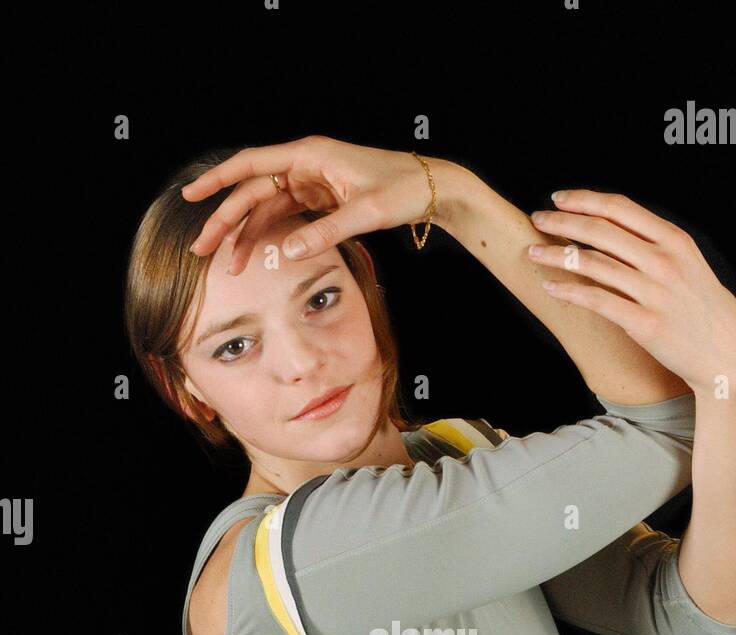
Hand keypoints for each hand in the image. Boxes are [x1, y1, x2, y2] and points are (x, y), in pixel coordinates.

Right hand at [181, 135, 438, 274]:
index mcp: (309, 155)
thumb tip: (291, 251)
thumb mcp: (366, 212)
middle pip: (252, 191)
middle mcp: (305, 165)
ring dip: (246, 235)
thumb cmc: (402, 190)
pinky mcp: (320, 200)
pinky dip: (269, 236)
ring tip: (228, 265)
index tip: (192, 196)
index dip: (218, 180)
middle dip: (225, 220)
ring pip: (265, 208)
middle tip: (202, 249)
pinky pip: (285, 217)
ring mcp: (311, 182)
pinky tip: (256, 257)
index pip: (251, 164)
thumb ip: (328, 231)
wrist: (431, 189)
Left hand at [526, 190, 735, 394]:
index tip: (559, 198)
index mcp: (675, 240)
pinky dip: (569, 292)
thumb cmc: (705, 311)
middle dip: (562, 222)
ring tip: (533, 253)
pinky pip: (596, 301)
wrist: (728, 355)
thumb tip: (619, 232)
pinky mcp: (643, 324)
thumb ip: (657, 247)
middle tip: (537, 220)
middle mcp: (663, 261)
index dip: (585, 200)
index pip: (620, 208)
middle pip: (601, 231)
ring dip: (556, 256)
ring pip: (593, 264)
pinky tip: (550, 287)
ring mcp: (653, 292)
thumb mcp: (690, 266)